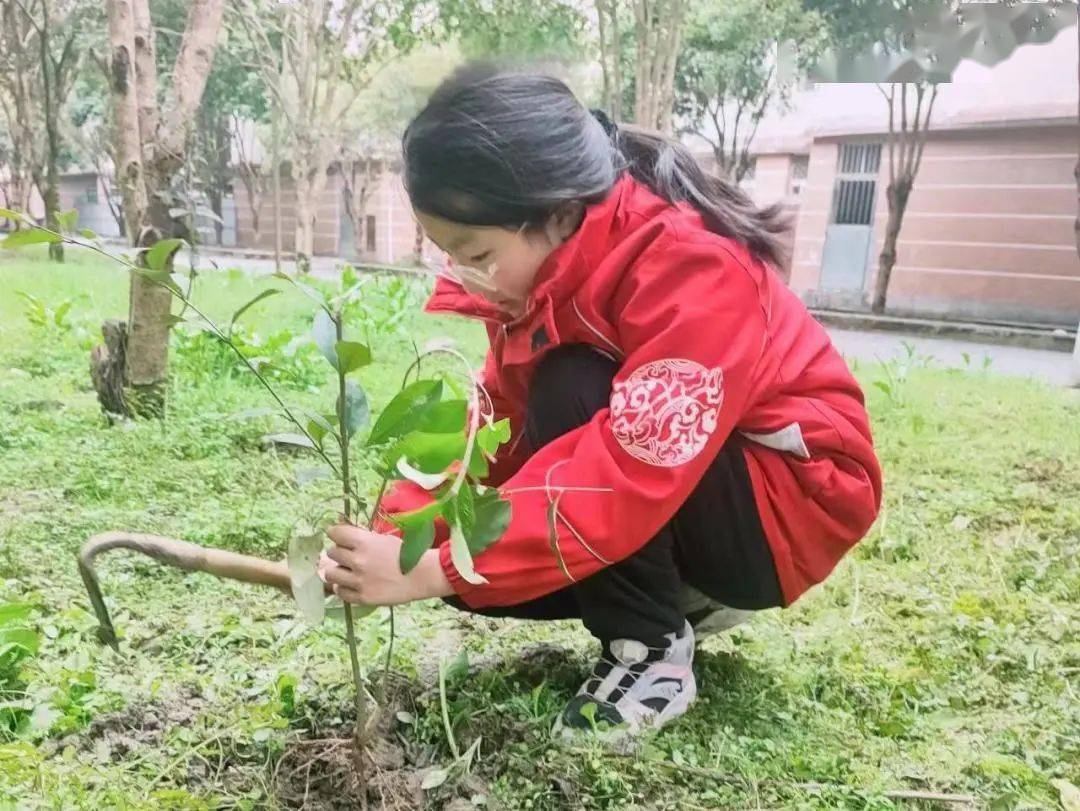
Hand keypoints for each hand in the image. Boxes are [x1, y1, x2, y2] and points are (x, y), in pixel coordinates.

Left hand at [319, 524, 452, 605]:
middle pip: (331, 553)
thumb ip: (362, 538)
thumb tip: (340, 534)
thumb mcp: (383, 539)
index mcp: (364, 542)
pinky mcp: (362, 597)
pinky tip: (352, 584)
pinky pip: (340, 592)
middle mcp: (358, 560)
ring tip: (347, 572)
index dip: (336, 534)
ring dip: (337, 571)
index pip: (334, 533)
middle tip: (349, 556)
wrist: (423, 575)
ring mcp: (359, 581)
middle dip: (339, 553)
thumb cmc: (406, 554)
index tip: (339, 537)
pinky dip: (343, 587)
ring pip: (330, 574)